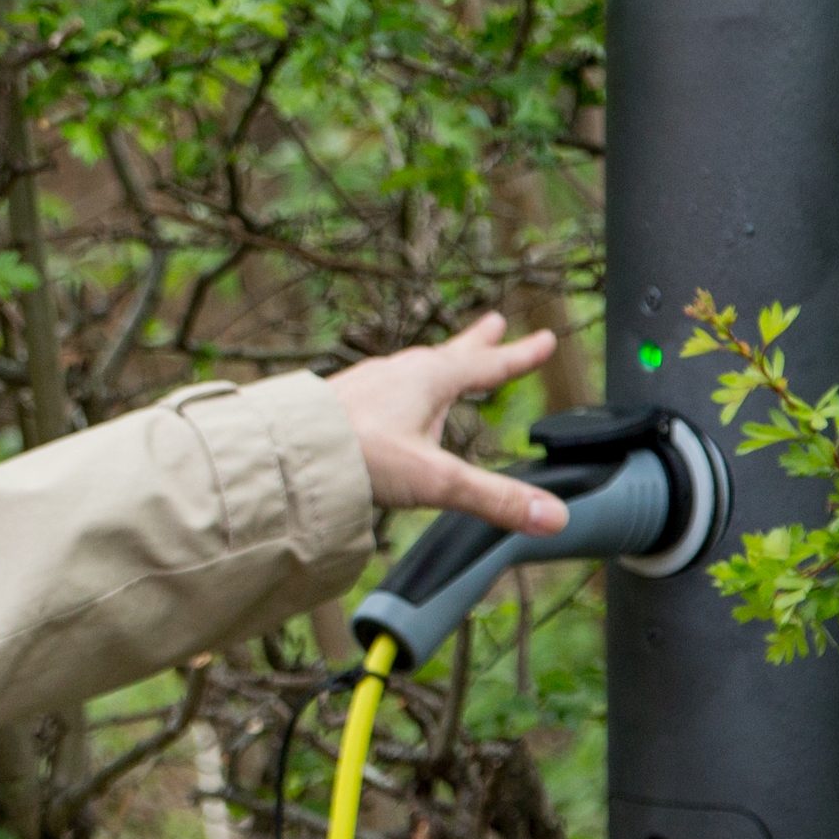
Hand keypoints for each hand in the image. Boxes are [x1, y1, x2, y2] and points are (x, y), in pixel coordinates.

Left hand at [325, 312, 566, 531]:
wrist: (286, 450)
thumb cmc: (358, 454)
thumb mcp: (436, 481)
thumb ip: (494, 500)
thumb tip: (552, 517)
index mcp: (431, 379)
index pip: (489, 365)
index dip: (520, 356)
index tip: (546, 340)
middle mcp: (400, 372)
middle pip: (451, 354)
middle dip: (477, 342)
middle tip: (495, 322)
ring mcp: (367, 383)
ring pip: (413, 368)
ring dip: (436, 364)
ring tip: (443, 368)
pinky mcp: (341, 401)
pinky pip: (382, 389)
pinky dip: (399, 389)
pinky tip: (386, 405)